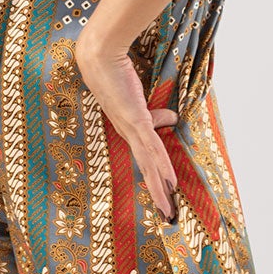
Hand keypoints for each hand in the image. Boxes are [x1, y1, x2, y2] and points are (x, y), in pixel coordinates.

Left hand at [74, 28, 179, 222]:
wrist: (99, 58)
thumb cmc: (114, 74)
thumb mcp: (138, 99)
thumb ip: (154, 113)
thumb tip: (173, 118)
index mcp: (127, 130)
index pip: (145, 160)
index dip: (155, 178)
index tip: (163, 194)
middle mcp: (127, 134)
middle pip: (146, 169)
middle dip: (157, 193)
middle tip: (166, 215)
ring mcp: (131, 129)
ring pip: (150, 164)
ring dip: (160, 187)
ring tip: (167, 208)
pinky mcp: (135, 120)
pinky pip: (152, 147)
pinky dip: (161, 165)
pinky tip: (169, 181)